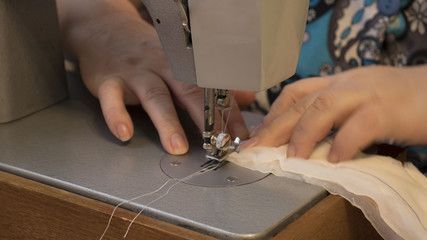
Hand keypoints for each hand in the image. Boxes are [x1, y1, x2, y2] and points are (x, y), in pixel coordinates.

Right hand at [57, 0, 248, 153]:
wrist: (104, 29)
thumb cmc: (145, 52)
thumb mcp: (178, 64)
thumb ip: (209, 85)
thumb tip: (243, 99)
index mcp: (181, 66)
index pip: (210, 90)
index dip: (227, 113)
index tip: (239, 135)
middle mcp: (161, 67)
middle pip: (187, 91)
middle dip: (204, 118)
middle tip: (217, 142)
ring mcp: (135, 73)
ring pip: (154, 96)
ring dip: (167, 122)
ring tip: (177, 146)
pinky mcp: (108, 80)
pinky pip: (112, 98)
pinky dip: (117, 115)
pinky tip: (124, 132)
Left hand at [245, 65, 426, 161]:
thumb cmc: (401, 101)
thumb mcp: (361, 101)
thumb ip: (337, 116)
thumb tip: (307, 141)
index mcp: (339, 83)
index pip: (297, 92)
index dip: (274, 113)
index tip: (259, 134)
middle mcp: (348, 84)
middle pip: (302, 101)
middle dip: (276, 127)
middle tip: (257, 149)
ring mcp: (367, 93)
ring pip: (325, 106)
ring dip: (303, 134)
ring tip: (292, 158)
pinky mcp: (389, 109)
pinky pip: (361, 125)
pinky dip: (344, 142)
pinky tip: (335, 159)